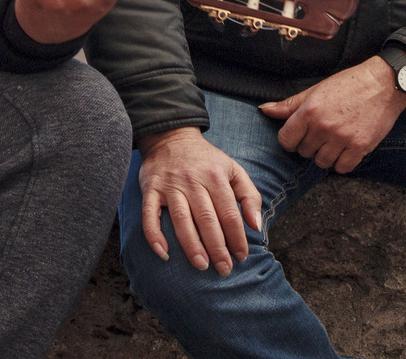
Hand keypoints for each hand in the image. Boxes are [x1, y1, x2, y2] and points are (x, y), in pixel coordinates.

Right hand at [134, 127, 262, 275]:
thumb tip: (256, 226)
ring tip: (201, 265)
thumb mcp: (233, 169)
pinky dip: (154, 235)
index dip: (237, 237)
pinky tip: (163, 254)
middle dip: (217, 248)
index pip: (229, 213)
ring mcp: (170, 185)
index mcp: (215, 176)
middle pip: (207, 219)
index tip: (241, 256)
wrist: (171, 137)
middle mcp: (192, 181)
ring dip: (191, 245)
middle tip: (224, 269)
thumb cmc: (206, 160)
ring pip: (181, 219)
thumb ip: (249, 196)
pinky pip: (149, 215)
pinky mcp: (151, 189)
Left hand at [258, 57, 405, 172]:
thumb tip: (265, 110)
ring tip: (333, 141)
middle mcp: (324, 126)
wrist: (383, 84)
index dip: (290, 140)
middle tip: (320, 134)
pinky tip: (345, 149)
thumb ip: (289, 105)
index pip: (286, 139)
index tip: (298, 136)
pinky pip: (342, 168)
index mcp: (310, 111)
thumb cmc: (349, 84)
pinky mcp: (360, 147)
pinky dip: (342, 162)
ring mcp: (342, 138)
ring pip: (321, 162)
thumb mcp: (315, 91)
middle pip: (304, 152)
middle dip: (309, 145)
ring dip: (325, 155)